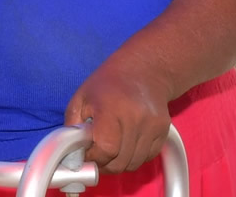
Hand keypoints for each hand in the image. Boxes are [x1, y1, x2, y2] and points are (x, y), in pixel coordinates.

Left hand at [64, 54, 174, 173]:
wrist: (144, 70)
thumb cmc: (107, 84)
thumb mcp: (81, 97)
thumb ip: (72, 126)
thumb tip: (71, 154)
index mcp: (111, 108)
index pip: (106, 149)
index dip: (93, 157)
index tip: (86, 153)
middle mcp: (135, 117)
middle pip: (120, 162)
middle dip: (104, 164)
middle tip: (97, 156)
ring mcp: (152, 125)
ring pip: (134, 163)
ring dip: (120, 163)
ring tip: (111, 150)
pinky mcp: (163, 130)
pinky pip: (147, 157)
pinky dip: (135, 157)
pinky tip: (126, 144)